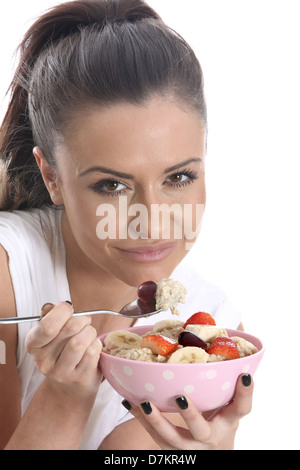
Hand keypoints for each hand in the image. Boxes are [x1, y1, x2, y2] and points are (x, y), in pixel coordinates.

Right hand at [25, 302, 101, 399]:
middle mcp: (43, 361)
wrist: (70, 387)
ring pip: (81, 341)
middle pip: (70, 328)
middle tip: (84, 323)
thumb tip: (65, 306)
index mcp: (33, 344)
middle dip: (82, 320)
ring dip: (90, 332)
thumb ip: (55, 317)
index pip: (47, 326)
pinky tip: (92, 348)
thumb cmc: (62, 352)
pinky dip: (97, 344)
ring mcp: (61, 372)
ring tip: (89, 335)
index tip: (68, 310)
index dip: (63, 311)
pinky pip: (93, 351)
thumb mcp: (52, 334)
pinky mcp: (80, 378)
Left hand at [124, 374, 252, 449]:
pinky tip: (129, 402)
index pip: (242, 408)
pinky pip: (154, 435)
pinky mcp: (171, 448)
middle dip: (191, 415)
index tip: (244, 374)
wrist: (212, 449)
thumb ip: (227, 378)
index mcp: (228, 420)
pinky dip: (141, 419)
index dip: (246, 393)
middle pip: (201, 430)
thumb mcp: (229, 402)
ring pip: (172, 438)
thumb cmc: (220, 417)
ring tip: (145, 402)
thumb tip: (227, 337)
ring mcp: (190, 446)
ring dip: (157, 420)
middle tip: (181, 396)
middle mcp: (210, 436)